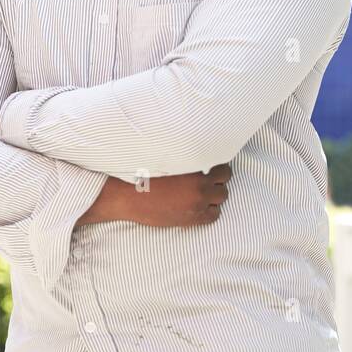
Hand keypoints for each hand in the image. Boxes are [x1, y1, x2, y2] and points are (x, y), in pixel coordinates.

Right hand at [77, 164, 231, 227]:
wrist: (126, 196)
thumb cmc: (141, 170)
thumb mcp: (162, 153)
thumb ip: (182, 149)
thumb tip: (193, 134)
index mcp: (193, 164)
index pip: (221, 160)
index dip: (216, 159)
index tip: (210, 159)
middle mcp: (200, 184)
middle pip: (225, 178)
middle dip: (218, 175)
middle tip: (209, 174)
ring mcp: (197, 202)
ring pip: (222, 196)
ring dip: (215, 192)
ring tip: (203, 188)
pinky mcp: (192, 218)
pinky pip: (214, 214)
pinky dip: (210, 209)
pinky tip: (200, 203)